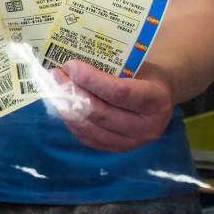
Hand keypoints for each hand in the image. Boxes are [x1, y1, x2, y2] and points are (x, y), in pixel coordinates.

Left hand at [52, 60, 173, 151]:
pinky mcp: (116, 149)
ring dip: (67, 107)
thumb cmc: (144, 75)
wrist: (158, 97)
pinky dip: (71, 121)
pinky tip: (62, 105)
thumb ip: (110, 67)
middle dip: (73, 92)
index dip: (91, 80)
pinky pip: (87, 137)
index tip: (71, 65)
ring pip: (91, 128)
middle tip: (56, 74)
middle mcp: (147, 127)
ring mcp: (131, 143)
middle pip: (101, 113)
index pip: (119, 93)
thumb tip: (70, 64)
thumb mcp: (138, 65)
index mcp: (156, 102)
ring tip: (55, 88)